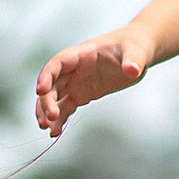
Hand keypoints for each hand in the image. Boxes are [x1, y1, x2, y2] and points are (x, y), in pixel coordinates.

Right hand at [34, 29, 149, 135]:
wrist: (138, 52)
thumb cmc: (135, 46)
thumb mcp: (137, 52)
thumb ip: (133, 61)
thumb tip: (132, 70)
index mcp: (82, 54)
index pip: (57, 63)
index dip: (46, 76)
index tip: (40, 91)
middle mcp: (75, 68)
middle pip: (52, 84)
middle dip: (46, 102)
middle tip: (49, 120)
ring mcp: (77, 81)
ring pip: (54, 97)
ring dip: (47, 112)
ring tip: (47, 129)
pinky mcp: (82, 93)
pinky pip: (66, 106)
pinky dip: (60, 119)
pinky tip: (55, 132)